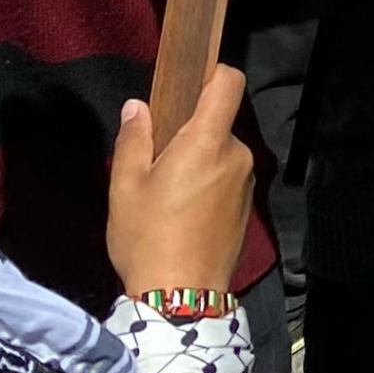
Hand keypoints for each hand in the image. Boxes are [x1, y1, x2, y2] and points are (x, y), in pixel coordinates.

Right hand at [105, 63, 256, 305]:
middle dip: (191, 131)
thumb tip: (139, 106)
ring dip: (199, 161)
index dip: (213, 74)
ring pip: (221, 154)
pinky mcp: (247, 208)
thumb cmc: (147, 236)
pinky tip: (183, 213)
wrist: (180, 299)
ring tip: (166, 193)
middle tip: (157, 159)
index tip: (188, 83)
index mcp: (208, 141)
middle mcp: (237, 155)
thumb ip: (134, 139)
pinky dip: (209, 184)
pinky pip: (228, 179)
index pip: (229, 83)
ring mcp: (246, 183)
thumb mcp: (126, 187)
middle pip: (218, 123)